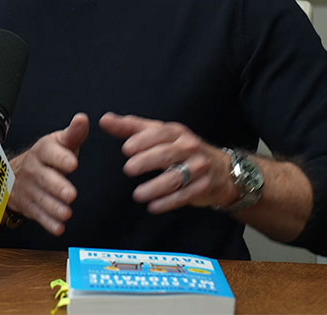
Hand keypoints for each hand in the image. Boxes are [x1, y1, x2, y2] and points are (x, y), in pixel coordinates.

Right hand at [7, 112, 88, 235]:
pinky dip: (47, 223)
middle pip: (45, 178)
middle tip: (71, 194)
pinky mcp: (28, 205)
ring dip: (53, 207)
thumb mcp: (59, 142)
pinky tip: (58, 227)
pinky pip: (37, 215)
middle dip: (57, 187)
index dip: (61, 158)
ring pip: (41, 198)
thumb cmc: (47, 157)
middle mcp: (34, 169)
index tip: (73, 163)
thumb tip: (82, 119)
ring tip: (67, 214)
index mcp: (43, 150)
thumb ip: (73, 133)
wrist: (16, 173)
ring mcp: (29, 188)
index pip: (50, 152)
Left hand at [99, 112, 235, 213]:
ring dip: (155, 187)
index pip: (160, 133)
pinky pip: (184, 196)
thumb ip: (131, 127)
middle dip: (146, 161)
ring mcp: (198, 168)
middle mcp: (190, 148)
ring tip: (138, 194)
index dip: (143, 140)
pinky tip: (152, 206)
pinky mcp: (203, 187)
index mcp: (177, 132)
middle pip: (166, 154)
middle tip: (128, 169)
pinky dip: (167, 202)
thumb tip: (104, 120)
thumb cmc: (181, 149)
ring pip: (175, 178)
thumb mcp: (159, 134)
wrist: (221, 170)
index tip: (126, 149)